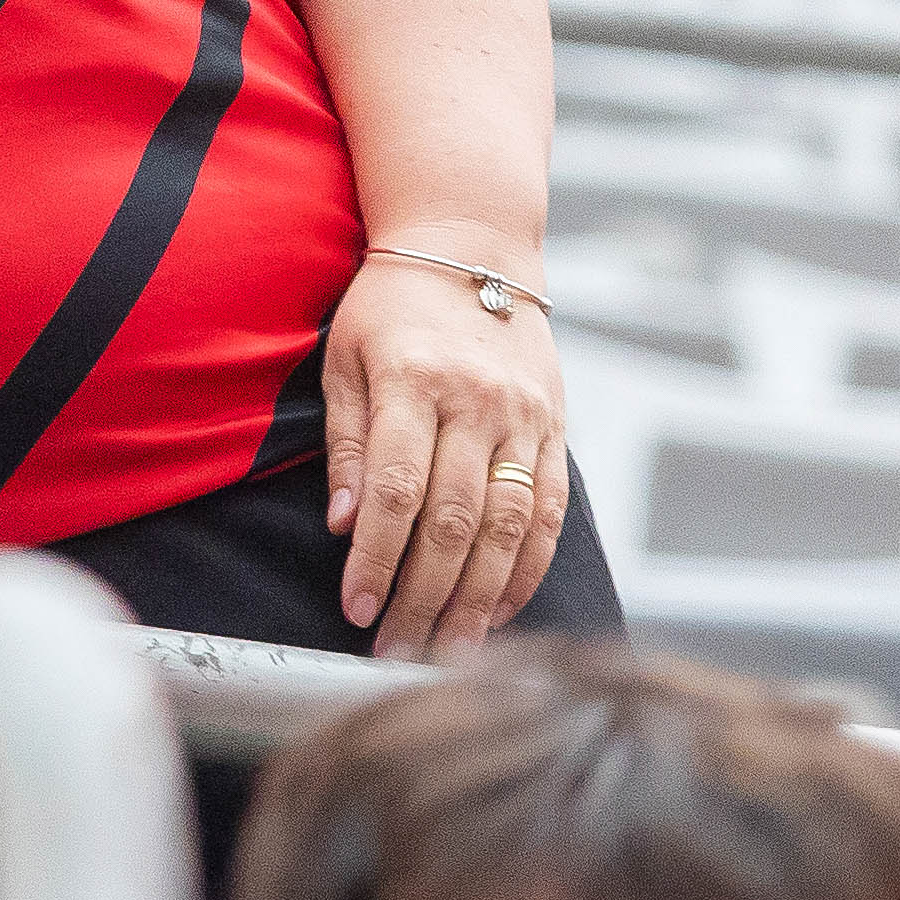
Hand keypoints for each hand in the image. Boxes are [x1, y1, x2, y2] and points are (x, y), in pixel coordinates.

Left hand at [321, 251, 567, 658]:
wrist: (472, 246)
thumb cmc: (388, 307)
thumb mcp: (344, 357)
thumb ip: (347, 442)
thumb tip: (344, 526)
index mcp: (413, 379)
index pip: (396, 491)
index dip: (377, 560)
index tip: (357, 612)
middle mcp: (477, 401)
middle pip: (455, 521)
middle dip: (425, 597)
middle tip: (397, 654)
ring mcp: (524, 417)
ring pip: (510, 527)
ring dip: (479, 600)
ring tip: (449, 653)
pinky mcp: (555, 428)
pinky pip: (549, 513)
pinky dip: (528, 570)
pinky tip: (499, 611)